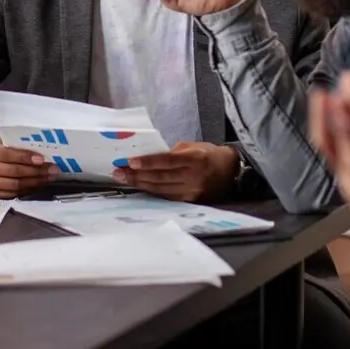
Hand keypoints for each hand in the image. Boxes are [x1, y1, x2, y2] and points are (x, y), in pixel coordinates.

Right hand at [0, 138, 57, 198]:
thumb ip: (12, 145)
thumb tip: (39, 150)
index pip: (7, 155)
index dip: (25, 157)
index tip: (42, 159)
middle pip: (13, 172)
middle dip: (36, 171)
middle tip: (52, 170)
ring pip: (14, 185)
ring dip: (34, 182)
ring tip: (48, 177)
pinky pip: (11, 194)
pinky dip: (26, 189)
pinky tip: (37, 184)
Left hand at [114, 142, 237, 201]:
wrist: (230, 171)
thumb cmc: (208, 154)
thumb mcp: (192, 146)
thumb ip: (171, 153)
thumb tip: (147, 158)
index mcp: (196, 159)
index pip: (167, 161)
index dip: (148, 162)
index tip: (130, 162)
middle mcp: (195, 177)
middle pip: (161, 177)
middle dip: (138, 175)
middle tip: (119, 172)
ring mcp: (193, 192)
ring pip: (162, 189)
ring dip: (141, 185)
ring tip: (125, 179)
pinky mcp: (191, 202)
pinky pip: (167, 197)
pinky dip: (152, 192)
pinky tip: (140, 187)